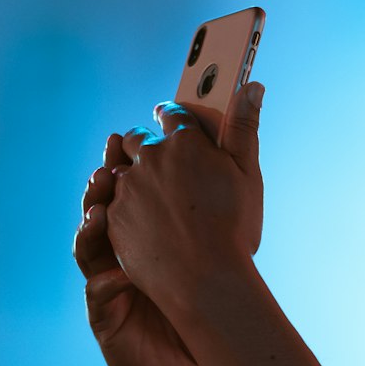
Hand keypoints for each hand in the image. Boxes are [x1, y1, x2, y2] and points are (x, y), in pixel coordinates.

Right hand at [74, 135, 206, 365]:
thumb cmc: (202, 308)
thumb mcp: (210, 255)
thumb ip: (210, 208)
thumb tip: (227, 155)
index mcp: (140, 233)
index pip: (125, 191)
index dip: (118, 165)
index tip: (121, 139)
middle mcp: (117, 254)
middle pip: (99, 211)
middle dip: (99, 188)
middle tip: (107, 168)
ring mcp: (107, 283)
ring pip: (88, 249)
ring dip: (90, 228)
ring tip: (99, 211)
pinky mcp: (106, 318)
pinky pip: (96, 295)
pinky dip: (103, 282)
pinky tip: (115, 274)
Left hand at [106, 83, 263, 312]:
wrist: (205, 279)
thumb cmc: (234, 227)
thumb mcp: (247, 174)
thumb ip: (244, 126)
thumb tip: (252, 86)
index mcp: (185, 142)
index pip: (171, 113)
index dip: (171, 115)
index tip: (169, 118)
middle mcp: (151, 157)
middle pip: (138, 139)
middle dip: (145, 144)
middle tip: (159, 159)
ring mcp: (128, 187)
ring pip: (121, 171)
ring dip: (132, 177)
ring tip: (149, 196)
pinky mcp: (113, 216)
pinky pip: (112, 203)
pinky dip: (124, 208)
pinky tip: (141, 223)